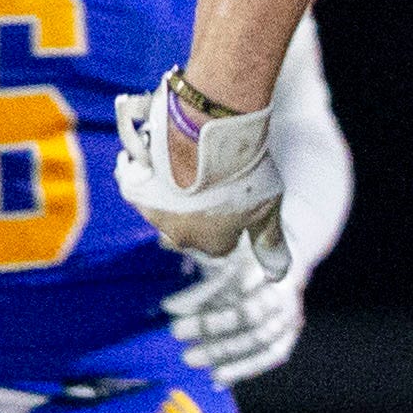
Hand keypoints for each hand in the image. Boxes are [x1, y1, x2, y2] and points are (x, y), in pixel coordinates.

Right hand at [114, 69, 287, 270]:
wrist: (206, 137)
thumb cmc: (242, 173)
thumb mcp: (268, 209)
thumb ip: (270, 241)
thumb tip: (278, 275)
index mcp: (212, 244)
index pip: (220, 244)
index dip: (230, 223)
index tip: (236, 199)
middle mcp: (178, 235)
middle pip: (189, 227)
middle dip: (198, 210)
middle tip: (214, 178)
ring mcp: (154, 212)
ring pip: (163, 207)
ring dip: (172, 191)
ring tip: (189, 162)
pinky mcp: (134, 187)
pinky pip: (138, 185)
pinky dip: (146, 174)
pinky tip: (159, 157)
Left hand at [165, 235, 305, 387]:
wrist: (286, 259)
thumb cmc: (246, 250)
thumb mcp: (223, 242)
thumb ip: (195, 246)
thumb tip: (161, 243)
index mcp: (266, 258)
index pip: (231, 280)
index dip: (200, 296)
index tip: (168, 306)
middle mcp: (283, 289)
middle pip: (248, 313)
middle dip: (210, 325)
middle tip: (175, 332)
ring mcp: (289, 314)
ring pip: (260, 338)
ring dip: (224, 351)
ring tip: (189, 358)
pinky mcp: (289, 334)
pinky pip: (271, 356)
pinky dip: (245, 369)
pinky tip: (217, 379)